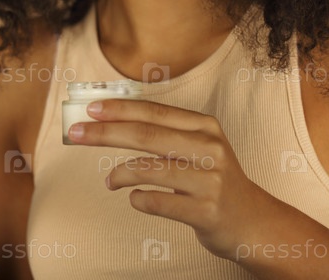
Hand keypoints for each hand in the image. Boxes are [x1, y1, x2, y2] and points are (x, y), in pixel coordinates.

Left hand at [68, 99, 262, 260]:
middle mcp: (209, 147)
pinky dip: (138, 198)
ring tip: (110, 180)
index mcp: (205, 126)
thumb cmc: (214, 178)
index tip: (90, 109)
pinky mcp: (205, 211)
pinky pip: (157, 202)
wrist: (252, 220)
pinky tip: (134, 197)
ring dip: (119, 173)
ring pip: (149, 169)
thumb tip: (116, 121)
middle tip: (75, 134)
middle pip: (147, 136)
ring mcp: (210, 180)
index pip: (154, 112)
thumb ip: (166, 132)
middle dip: (105, 133)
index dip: (119, 109)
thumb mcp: (200, 146)